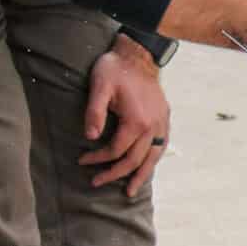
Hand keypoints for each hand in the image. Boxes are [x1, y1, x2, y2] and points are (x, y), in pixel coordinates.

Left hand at [79, 35, 170, 197]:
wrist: (138, 54)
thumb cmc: (115, 70)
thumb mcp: (99, 87)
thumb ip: (94, 113)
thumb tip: (89, 138)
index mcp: (137, 121)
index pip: (116, 150)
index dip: (98, 159)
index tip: (82, 160)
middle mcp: (152, 126)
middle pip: (134, 160)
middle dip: (115, 174)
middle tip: (97, 182)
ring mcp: (161, 123)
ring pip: (152, 157)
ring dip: (141, 176)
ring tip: (130, 191)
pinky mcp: (164, 118)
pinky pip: (161, 146)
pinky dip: (153, 160)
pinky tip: (147, 166)